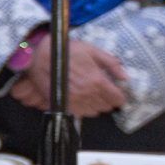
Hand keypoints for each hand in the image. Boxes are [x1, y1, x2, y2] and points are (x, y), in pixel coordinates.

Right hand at [8, 36, 128, 116]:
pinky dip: (85, 109)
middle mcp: (87, 93)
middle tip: (104, 91)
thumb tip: (125, 77)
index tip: (117, 91)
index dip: (120, 95)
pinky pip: (81, 114)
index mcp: (97, 80)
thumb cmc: (66, 50)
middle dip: (109, 99)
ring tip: (93, 95)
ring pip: (95, 111)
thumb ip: (111, 63)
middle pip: (107, 106)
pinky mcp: (63, 104)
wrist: (39, 55)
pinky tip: (83, 100)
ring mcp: (75, 101)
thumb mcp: (92, 50)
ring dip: (97, 105)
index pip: (117, 98)